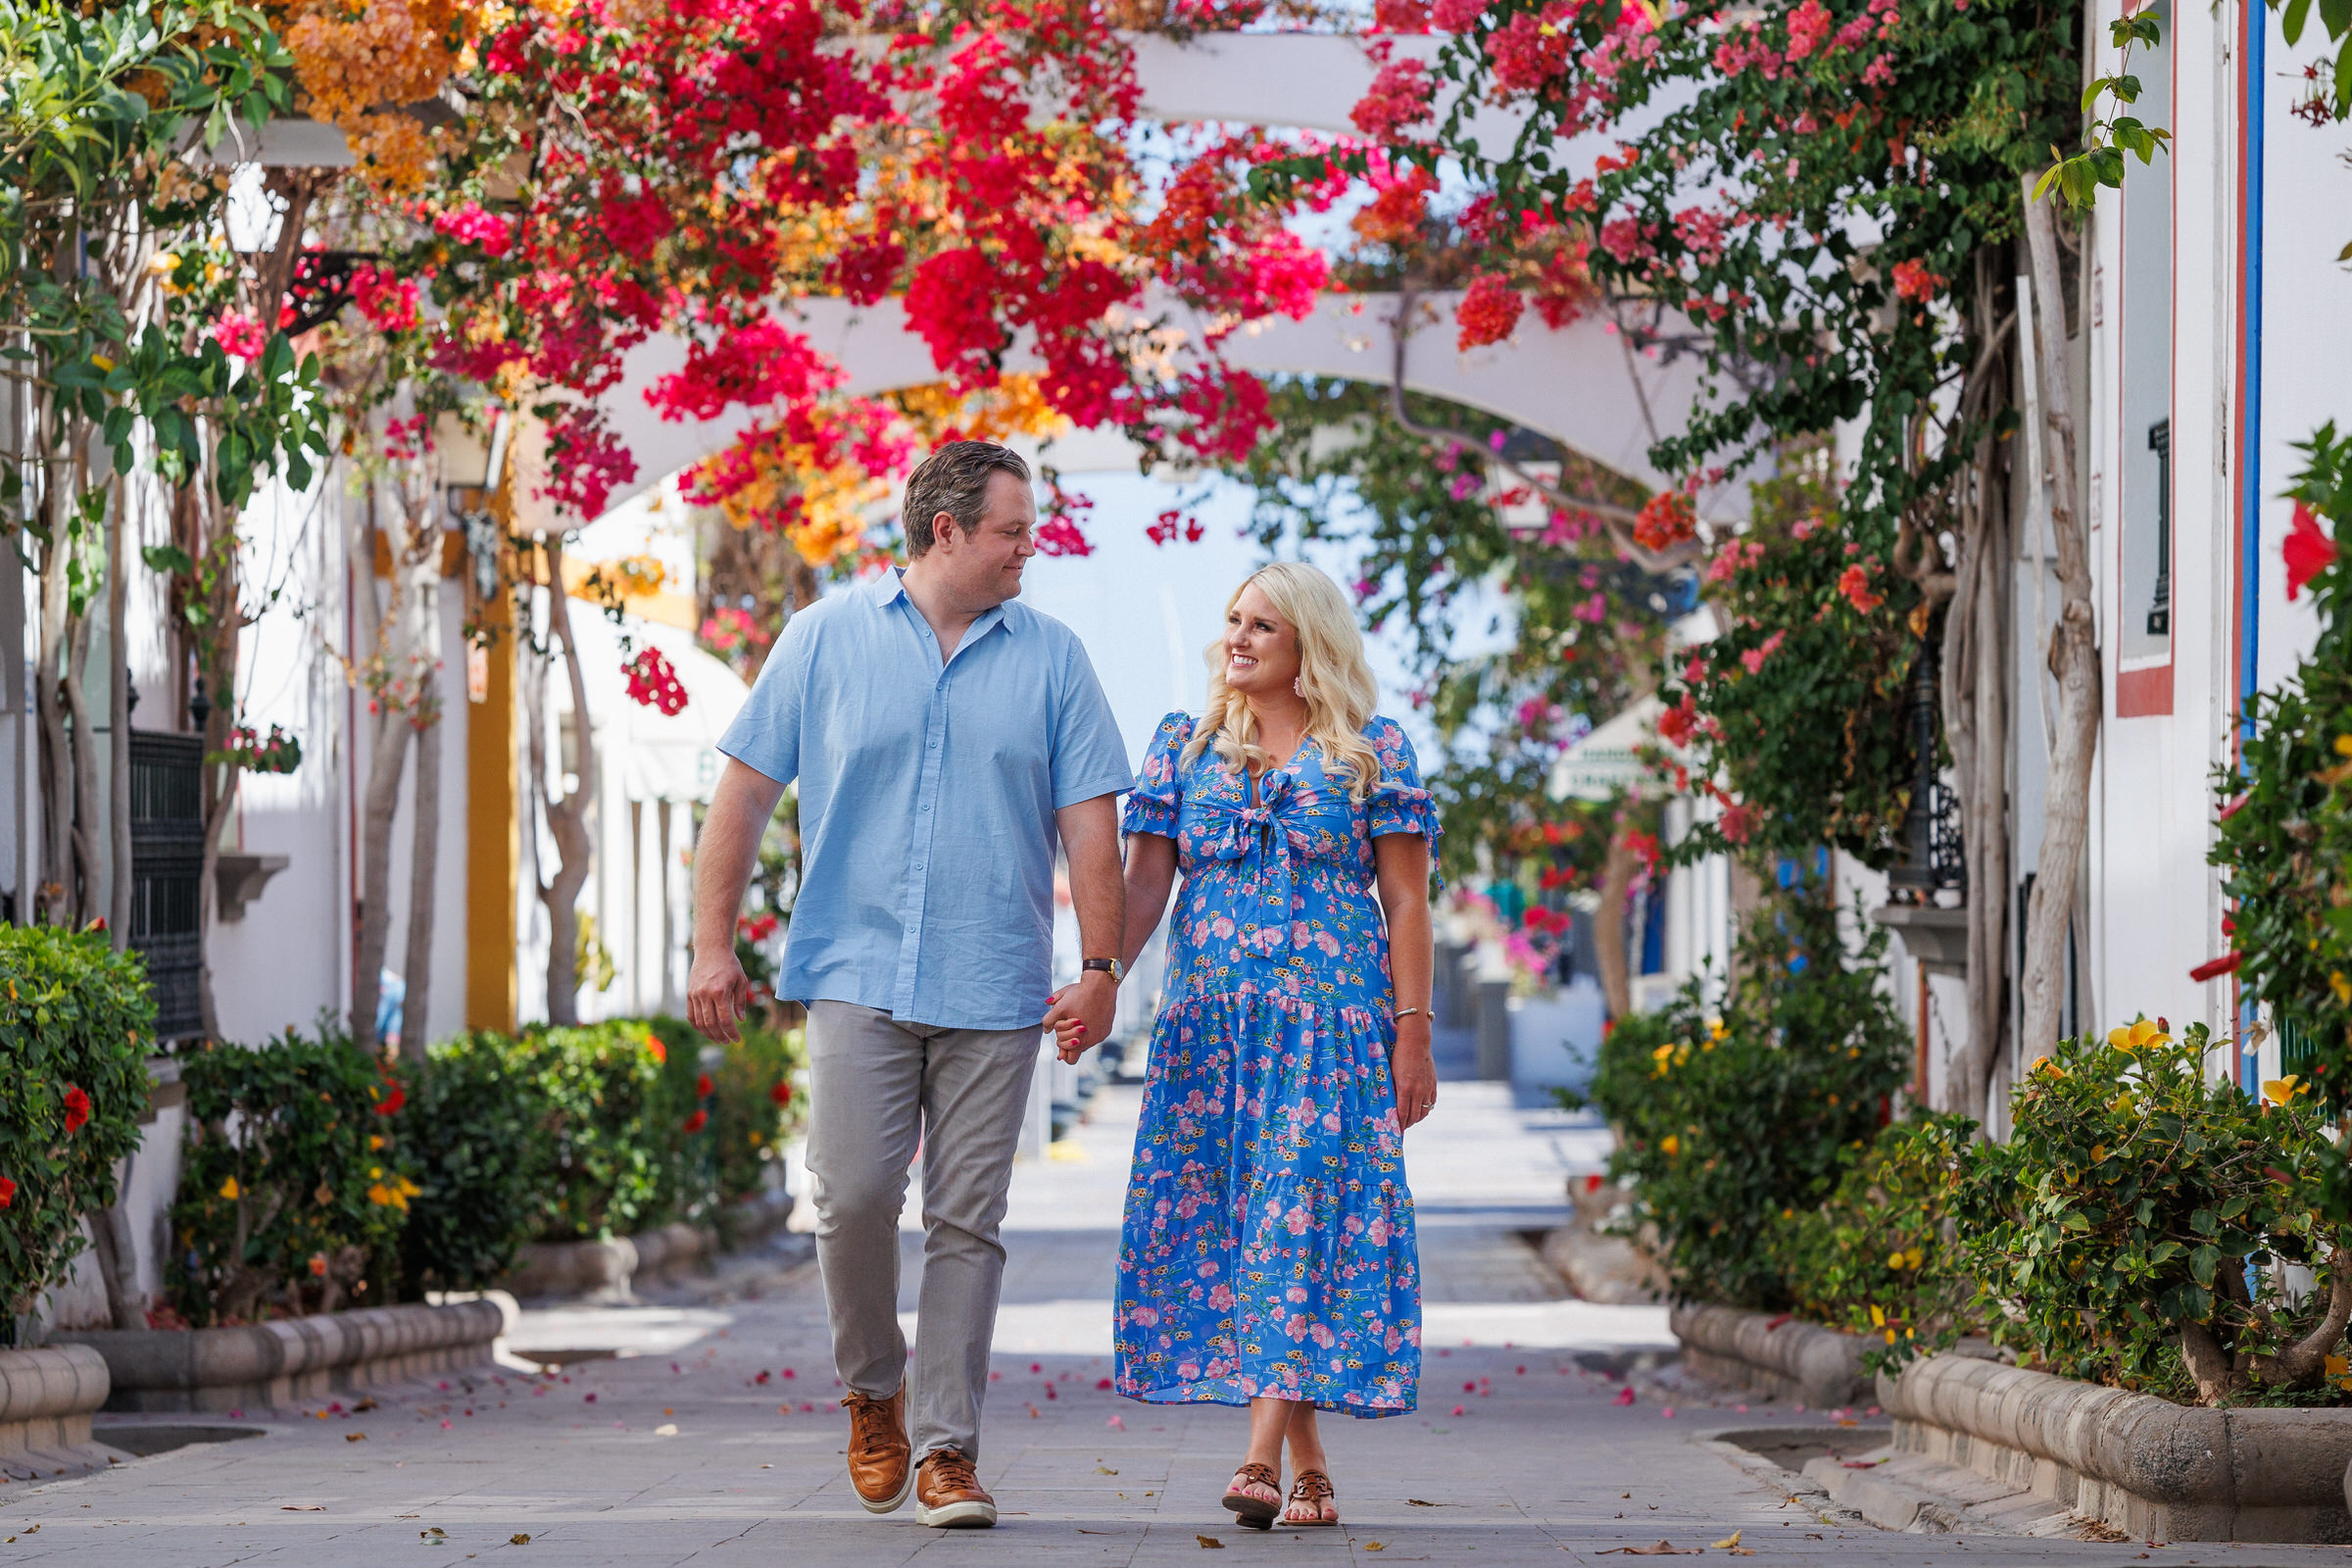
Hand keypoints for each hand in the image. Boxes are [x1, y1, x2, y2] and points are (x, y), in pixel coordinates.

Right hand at [686, 947, 754, 1043]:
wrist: (711, 949)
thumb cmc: (730, 964)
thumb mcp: (741, 980)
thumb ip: (740, 1001)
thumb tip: (740, 1020)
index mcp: (720, 991)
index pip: (724, 1020)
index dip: (731, 1032)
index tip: (737, 1039)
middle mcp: (705, 994)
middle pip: (710, 1024)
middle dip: (720, 1036)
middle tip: (727, 1042)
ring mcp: (694, 994)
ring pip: (699, 1022)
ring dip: (708, 1034)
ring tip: (717, 1039)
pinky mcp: (689, 993)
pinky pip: (690, 1015)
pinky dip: (697, 1025)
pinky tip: (705, 1030)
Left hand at [1043, 970, 1116, 1063]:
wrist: (1101, 984)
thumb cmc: (1079, 995)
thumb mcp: (1059, 1006)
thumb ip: (1049, 1021)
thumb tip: (1046, 1030)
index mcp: (1080, 1040)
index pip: (1070, 1059)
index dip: (1063, 1051)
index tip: (1059, 1040)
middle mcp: (1093, 1041)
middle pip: (1078, 1049)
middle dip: (1069, 1040)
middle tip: (1066, 1026)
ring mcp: (1102, 1035)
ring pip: (1087, 1041)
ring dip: (1080, 1034)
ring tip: (1076, 1018)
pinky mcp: (1108, 1028)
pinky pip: (1096, 1034)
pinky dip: (1090, 1028)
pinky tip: (1087, 1015)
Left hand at [1391, 1013, 1436, 1131]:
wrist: (1416, 1043)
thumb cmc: (1399, 1056)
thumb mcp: (1391, 1073)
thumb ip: (1392, 1089)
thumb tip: (1389, 1104)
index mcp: (1405, 1088)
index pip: (1402, 1113)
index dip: (1399, 1125)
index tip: (1396, 1131)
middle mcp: (1418, 1091)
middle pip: (1414, 1116)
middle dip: (1407, 1124)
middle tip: (1401, 1127)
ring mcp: (1427, 1088)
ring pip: (1424, 1111)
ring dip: (1417, 1118)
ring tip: (1410, 1120)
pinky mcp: (1433, 1084)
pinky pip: (1431, 1103)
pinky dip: (1426, 1109)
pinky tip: (1420, 1110)